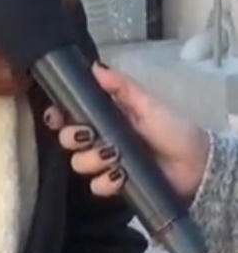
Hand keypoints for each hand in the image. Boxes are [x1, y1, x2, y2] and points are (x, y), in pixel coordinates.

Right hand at [44, 63, 209, 201]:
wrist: (196, 165)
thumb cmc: (171, 128)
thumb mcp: (146, 103)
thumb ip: (121, 85)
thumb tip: (93, 66)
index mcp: (105, 115)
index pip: (70, 114)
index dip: (58, 115)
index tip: (55, 116)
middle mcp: (100, 137)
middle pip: (68, 139)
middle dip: (73, 137)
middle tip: (89, 136)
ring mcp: (106, 163)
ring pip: (79, 162)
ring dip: (92, 160)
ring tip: (113, 157)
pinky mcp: (116, 185)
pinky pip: (96, 186)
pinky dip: (106, 182)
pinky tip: (121, 176)